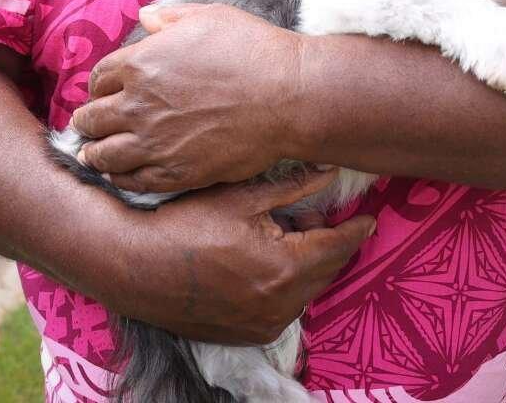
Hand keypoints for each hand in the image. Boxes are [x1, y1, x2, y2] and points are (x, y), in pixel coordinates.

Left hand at [70, 4, 301, 193]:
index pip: (99, 77)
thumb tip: (145, 16)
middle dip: (88, 119)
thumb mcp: (210, 17)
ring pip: (103, 154)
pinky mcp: (174, 172)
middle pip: (92, 117)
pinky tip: (119, 173)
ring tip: (93, 152)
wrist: (287, 96)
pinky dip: (118, 176)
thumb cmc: (252, 50)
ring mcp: (154, 142)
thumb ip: (171, 17)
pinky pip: (131, 180)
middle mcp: (138, 104)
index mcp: (141, 62)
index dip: (99, 83)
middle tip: (89, 123)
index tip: (102, 90)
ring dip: (94, 151)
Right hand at [100, 166, 375, 344]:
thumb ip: (292, 186)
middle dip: (329, 243)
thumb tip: (329, 170)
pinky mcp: (246, 334)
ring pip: (306, 291)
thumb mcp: (241, 196)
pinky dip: (287, 285)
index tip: (370, 217)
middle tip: (318, 215)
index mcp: (285, 267)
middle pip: (325, 271)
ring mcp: (263, 324)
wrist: (135, 266)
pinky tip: (267, 260)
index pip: (337, 246)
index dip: (355, 229)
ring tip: (287, 232)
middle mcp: (281, 304)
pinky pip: (284, 308)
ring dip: (307, 264)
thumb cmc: (186, 223)